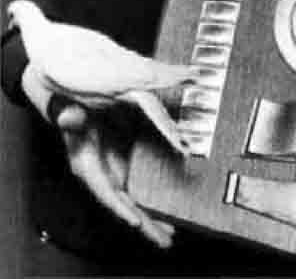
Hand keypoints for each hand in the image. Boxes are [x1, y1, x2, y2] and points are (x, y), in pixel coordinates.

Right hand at [55, 101, 174, 248]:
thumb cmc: (79, 115)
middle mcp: (103, 179)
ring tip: (169, 238)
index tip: (135, 221)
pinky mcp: (128, 173)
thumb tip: (69, 116)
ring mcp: (116, 178)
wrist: (85, 111)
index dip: (119, 207)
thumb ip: (72, 118)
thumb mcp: (75, 114)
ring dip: (152, 222)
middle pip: (124, 206)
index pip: (104, 192)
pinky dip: (155, 206)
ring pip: (135, 205)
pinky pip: (142, 193)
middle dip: (144, 225)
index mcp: (87, 168)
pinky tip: (169, 217)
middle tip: (164, 241)